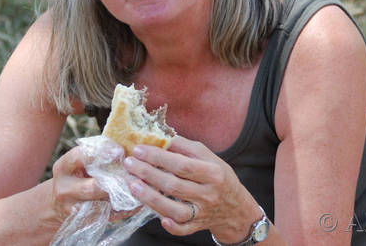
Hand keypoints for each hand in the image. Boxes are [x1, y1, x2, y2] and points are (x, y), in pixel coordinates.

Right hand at [49, 141, 136, 226]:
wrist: (61, 202)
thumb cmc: (78, 173)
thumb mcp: (80, 160)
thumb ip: (98, 152)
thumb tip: (127, 145)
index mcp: (63, 167)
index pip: (80, 157)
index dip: (102, 153)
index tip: (121, 151)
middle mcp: (64, 189)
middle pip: (91, 188)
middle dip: (115, 182)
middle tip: (135, 176)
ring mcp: (72, 208)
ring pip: (100, 205)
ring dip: (121, 198)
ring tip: (139, 189)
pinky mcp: (83, 222)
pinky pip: (107, 216)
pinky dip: (124, 209)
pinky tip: (138, 202)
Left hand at [123, 136, 261, 241]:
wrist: (236, 207)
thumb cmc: (218, 175)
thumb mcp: (208, 157)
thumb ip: (185, 147)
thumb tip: (160, 137)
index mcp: (212, 172)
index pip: (182, 165)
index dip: (158, 157)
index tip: (139, 149)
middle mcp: (208, 194)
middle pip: (174, 185)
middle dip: (148, 174)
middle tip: (129, 164)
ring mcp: (203, 213)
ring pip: (175, 210)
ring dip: (151, 198)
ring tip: (132, 185)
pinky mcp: (198, 226)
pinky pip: (183, 229)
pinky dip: (171, 226)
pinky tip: (158, 218)